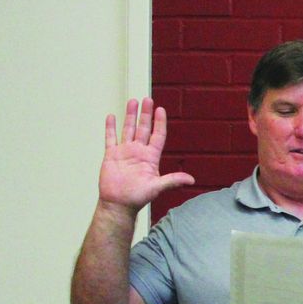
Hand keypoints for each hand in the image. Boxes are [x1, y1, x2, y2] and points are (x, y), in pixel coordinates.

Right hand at [99, 98, 192, 212]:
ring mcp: (124, 152)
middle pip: (143, 128)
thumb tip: (191, 180)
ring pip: (128, 129)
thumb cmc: (138, 197)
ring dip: (130, 116)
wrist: (118, 204)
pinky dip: (111, 128)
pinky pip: (111, 138)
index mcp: (150, 157)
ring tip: (132, 102)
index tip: (161, 110)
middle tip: (147, 99)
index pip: (157, 136)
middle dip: (146, 114)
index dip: (159, 123)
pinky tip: (112, 117)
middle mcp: (138, 152)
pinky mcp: (111, 155)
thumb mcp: (157, 187)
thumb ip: (173, 180)